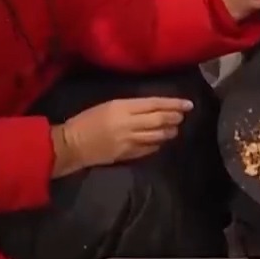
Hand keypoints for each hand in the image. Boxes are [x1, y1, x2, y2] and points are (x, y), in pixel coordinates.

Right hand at [54, 98, 194, 175]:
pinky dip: (158, 143)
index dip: (174, 104)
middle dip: (175, 117)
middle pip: (160, 120)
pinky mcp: (127, 155)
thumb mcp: (109, 106)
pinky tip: (160, 140)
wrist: (70, 144)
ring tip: (174, 128)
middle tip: (182, 116)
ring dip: (170, 131)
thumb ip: (132, 107)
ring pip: (158, 136)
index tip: (188, 104)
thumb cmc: (87, 120)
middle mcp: (128, 124)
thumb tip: (155, 108)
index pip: (154, 104)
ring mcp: (128, 141)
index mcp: (122, 107)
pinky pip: (149, 148)